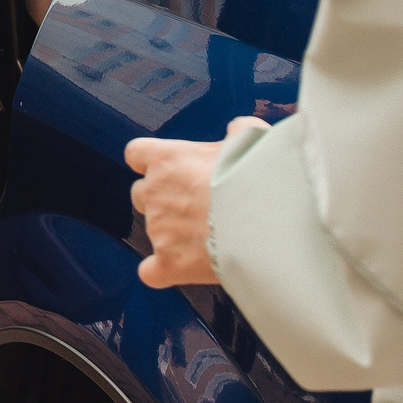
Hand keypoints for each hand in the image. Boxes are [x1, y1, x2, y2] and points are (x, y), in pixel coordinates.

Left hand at [125, 117, 264, 287]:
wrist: (266, 223)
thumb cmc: (256, 179)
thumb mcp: (249, 140)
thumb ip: (237, 133)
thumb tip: (240, 130)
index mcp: (166, 158)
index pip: (136, 154)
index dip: (149, 163)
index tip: (165, 169)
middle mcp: (154, 191)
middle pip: (140, 194)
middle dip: (162, 200)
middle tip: (196, 207)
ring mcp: (158, 228)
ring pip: (152, 230)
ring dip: (173, 234)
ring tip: (209, 238)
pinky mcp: (168, 262)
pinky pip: (151, 272)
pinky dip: (163, 272)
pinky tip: (180, 270)